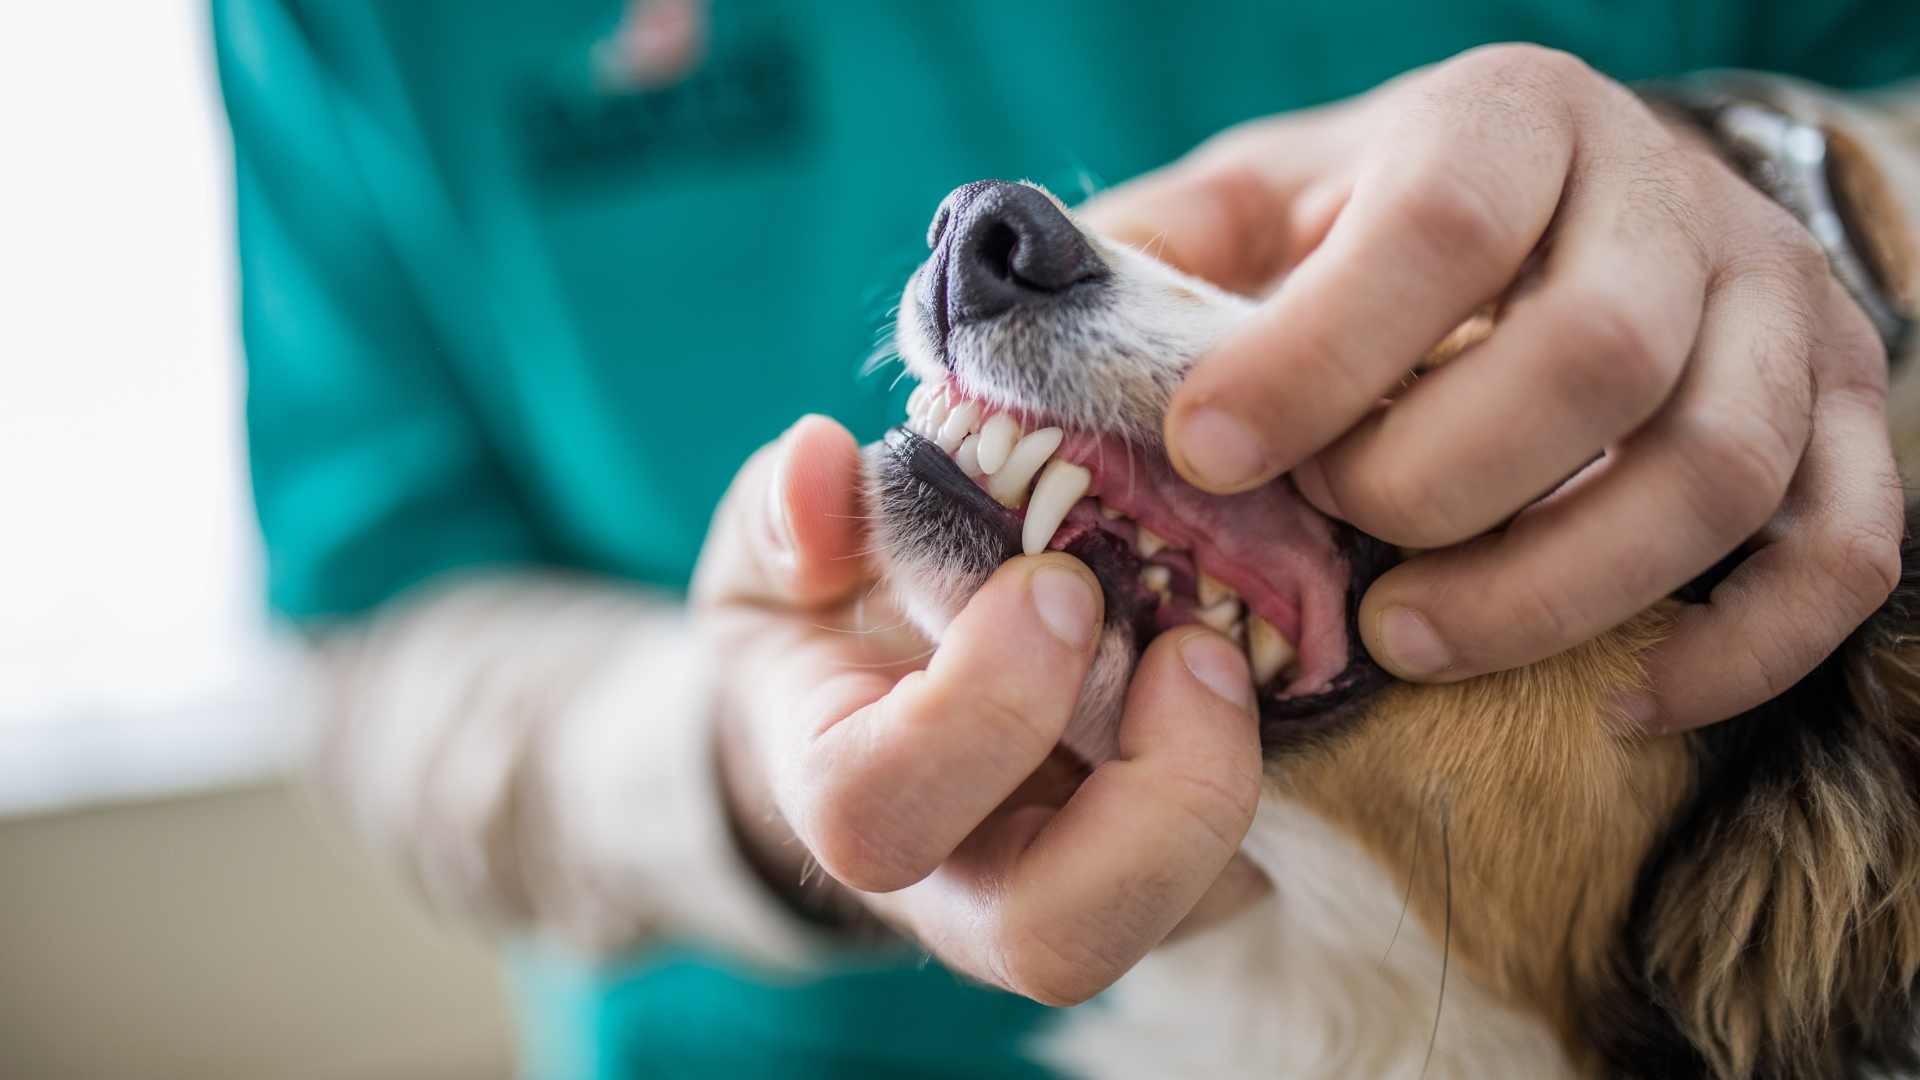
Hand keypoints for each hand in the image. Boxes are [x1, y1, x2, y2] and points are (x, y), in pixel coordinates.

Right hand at [692, 416, 1268, 1003]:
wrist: (868, 715)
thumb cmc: (824, 625)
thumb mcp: (780, 555)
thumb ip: (787, 514)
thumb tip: (821, 461)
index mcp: (845, 797)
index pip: (881, 815)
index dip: (979, 709)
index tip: (1055, 580)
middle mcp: (961, 889)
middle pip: (1055, 943)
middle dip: (1149, 798)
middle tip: (1191, 647)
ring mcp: (1070, 899)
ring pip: (1173, 925)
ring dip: (1227, 789)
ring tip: (1228, 653)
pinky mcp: (1167, 885)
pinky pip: (1242, 877)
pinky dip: (1281, 778)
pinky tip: (1270, 664)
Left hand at [1085, 45, 1900, 731]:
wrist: (1576, 206)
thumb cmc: (1381, 226)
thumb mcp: (1257, 205)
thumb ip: (1149, 259)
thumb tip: (1003, 335)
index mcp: (1507, 124)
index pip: (1440, 225)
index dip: (1322, 353)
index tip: (1211, 452)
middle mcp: (1664, 201)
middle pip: (1594, 356)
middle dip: (1441, 483)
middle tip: (1337, 553)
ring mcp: (1778, 313)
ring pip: (1720, 469)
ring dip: (1559, 586)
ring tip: (1416, 642)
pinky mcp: (1845, 422)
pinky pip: (1842, 553)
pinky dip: (1738, 649)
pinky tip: (1616, 705)